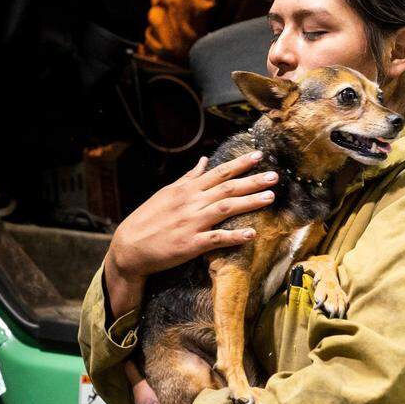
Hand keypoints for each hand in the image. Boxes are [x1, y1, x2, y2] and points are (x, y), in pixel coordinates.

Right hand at [105, 151, 277, 317]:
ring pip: (225, 209)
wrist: (128, 248)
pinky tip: (251, 234)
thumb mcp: (166, 193)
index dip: (240, 164)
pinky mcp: (190, 245)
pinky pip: (216, 239)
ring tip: (270, 198)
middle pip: (227, 188)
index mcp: (186, 190)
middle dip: (252, 181)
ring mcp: (191, 223)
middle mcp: (191, 203)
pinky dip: (234, 236)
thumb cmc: (147, 219)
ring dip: (249, 202)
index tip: (259, 155)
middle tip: (275, 176)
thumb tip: (203, 160)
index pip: (218, 172)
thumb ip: (188, 178)